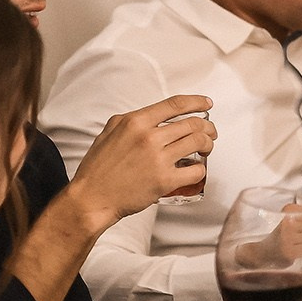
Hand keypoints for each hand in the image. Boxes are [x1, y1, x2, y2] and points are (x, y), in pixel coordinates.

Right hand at [68, 95, 216, 223]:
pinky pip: (196, 171)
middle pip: (193, 124)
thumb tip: (153, 115)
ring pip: (199, 143)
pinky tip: (197, 169)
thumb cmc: (98, 168)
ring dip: (208, 145)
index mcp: (136, 122)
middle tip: (210, 132)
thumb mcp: (109, 132)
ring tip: (206, 148)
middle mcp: (149, 137)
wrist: (91, 198)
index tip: (207, 103)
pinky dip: (201, 169)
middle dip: (208, 127)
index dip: (197, 102)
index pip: (175, 104)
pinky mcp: (164, 181)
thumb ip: (131, 120)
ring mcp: (158, 159)